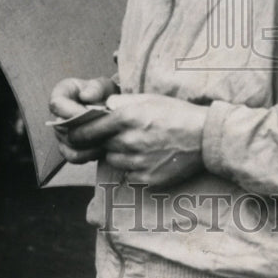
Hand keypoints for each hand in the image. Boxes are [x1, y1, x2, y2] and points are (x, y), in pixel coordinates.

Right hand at [48, 76, 116, 164]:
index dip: (71, 111)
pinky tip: (102, 148)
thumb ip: (96, 88)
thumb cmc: (106, 94)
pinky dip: (89, 154)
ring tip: (105, 138)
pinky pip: (74, 156)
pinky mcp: (70, 149)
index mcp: (63, 94)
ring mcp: (62, 133)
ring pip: (68, 144)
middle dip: (83, 128)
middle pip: (62, 127)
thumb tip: (86, 96)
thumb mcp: (104, 86)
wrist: (112, 109)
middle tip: (102, 128)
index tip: (89, 112)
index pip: (57, 104)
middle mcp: (58, 115)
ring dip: (87, 142)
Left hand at [69, 93, 207, 186]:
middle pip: (102, 146)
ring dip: (121, 155)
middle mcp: (129, 140)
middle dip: (106, 142)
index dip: (78, 134)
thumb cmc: (176, 113)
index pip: (89, 130)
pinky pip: (130, 175)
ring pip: (114, 161)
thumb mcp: (148, 99)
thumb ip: (120, 103)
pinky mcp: (147, 178)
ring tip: (141, 145)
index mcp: (127, 117)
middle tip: (124, 136)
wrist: (204, 136)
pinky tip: (150, 157)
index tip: (73, 136)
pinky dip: (134, 168)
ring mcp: (138, 162)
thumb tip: (99, 108)